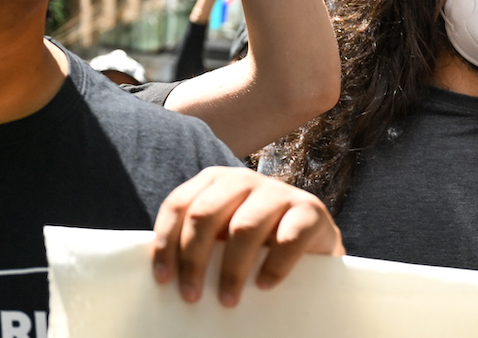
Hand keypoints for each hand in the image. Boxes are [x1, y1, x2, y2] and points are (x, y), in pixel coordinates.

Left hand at [152, 167, 342, 306]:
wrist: (314, 239)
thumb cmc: (258, 241)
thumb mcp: (224, 234)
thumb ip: (200, 241)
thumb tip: (164, 276)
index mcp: (214, 180)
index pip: (178, 205)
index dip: (166, 241)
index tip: (163, 279)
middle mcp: (242, 179)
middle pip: (205, 215)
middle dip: (193, 258)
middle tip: (191, 296)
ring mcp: (278, 192)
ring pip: (244, 228)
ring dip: (231, 269)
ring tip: (227, 300)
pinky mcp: (310, 210)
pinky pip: (288, 238)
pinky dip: (274, 266)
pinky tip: (264, 285)